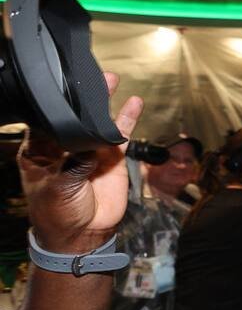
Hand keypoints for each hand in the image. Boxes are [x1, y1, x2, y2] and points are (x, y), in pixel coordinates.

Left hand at [18, 72, 142, 251]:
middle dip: (79, 96)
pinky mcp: (112, 158)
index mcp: (40, 151)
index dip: (52, 102)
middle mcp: (65, 147)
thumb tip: (92, 144)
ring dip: (103, 101)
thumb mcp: (58, 185)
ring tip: (109, 78)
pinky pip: (121, 134)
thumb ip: (75, 160)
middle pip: (72, 114)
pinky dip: (128, 118)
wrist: (83, 235)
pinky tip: (134, 103)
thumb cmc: (57, 213)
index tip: (59, 82)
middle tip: (86, 74)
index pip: (44, 120)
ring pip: (97, 120)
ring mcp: (90, 151)